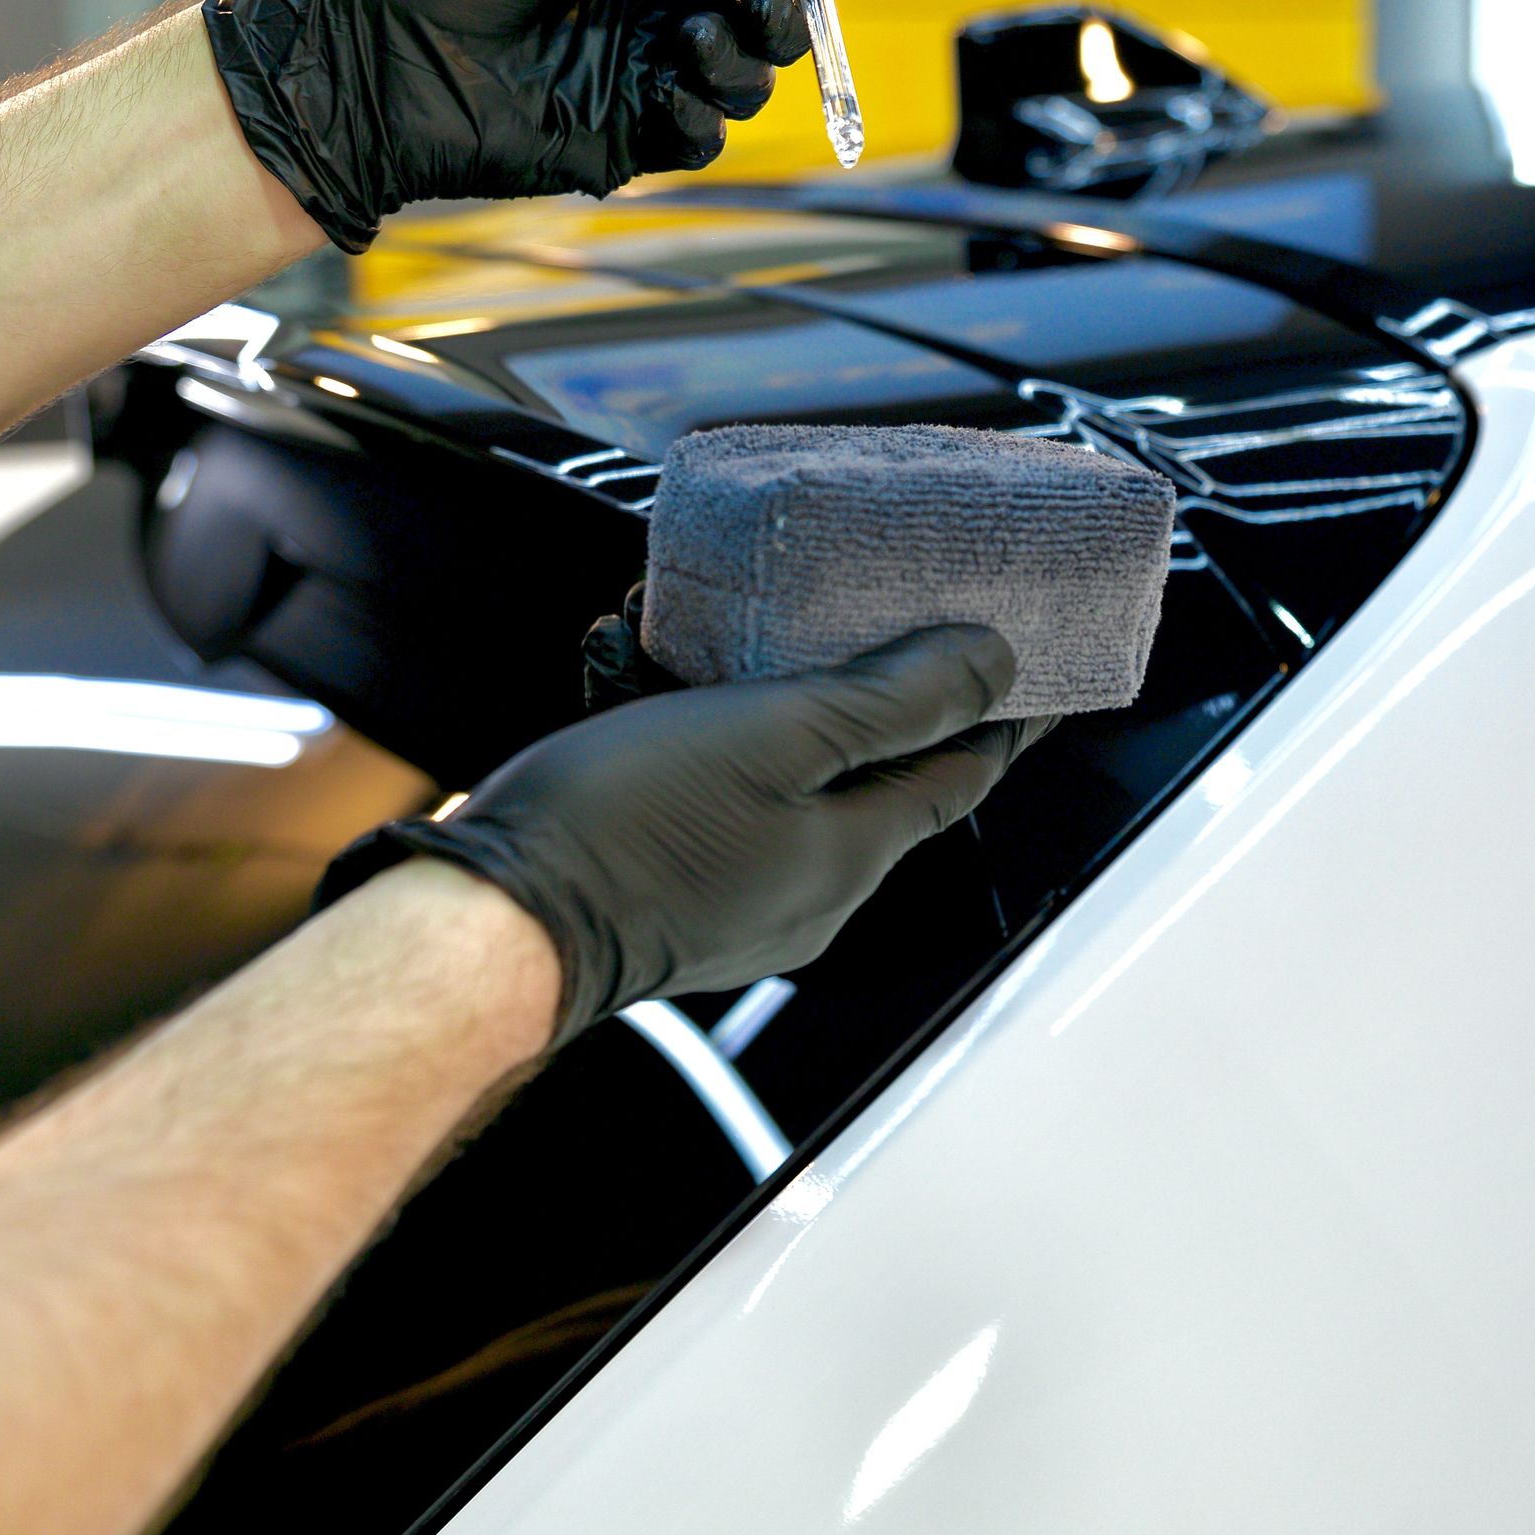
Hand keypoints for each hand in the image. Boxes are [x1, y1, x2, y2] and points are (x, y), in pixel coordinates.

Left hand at [202, 0, 860, 253]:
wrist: (362, 54)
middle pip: (773, 8)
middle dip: (787, 3)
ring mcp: (641, 69)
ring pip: (749, 76)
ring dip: (746, 57)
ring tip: (693, 35)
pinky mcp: (621, 135)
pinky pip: (702, 136)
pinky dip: (707, 116)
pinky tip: (673, 90)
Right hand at [318, 628, 1047, 1042]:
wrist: (492, 919)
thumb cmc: (630, 827)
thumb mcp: (780, 734)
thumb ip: (892, 699)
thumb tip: (994, 664)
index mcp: (853, 854)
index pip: (964, 771)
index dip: (1006, 714)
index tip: (1042, 664)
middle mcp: (810, 888)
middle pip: (877, 772)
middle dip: (879, 691)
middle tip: (882, 616)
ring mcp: (737, 896)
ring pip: (788, 776)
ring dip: (771, 700)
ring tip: (731, 631)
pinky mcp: (670, 887)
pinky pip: (717, 792)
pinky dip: (700, 729)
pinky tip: (650, 676)